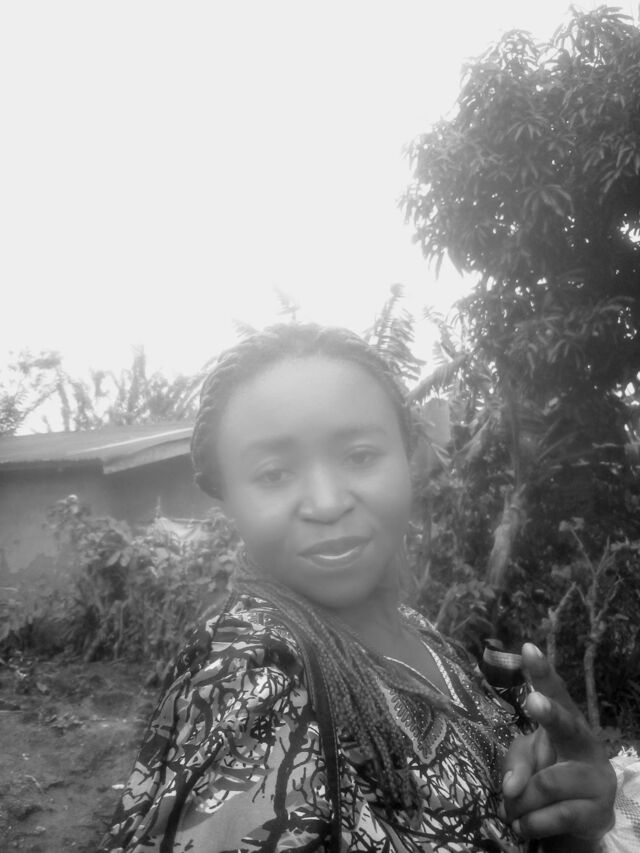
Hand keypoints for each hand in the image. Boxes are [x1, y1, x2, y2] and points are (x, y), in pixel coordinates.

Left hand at [501, 643, 615, 844]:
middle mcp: (586, 744)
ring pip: (547, 784)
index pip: (557, 693)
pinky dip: (531, 823)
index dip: (543, 672)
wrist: (580, 820)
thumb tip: (513, 787)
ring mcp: (596, 779)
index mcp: (567, 723)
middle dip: (550, 713)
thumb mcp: (527, 763)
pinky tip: (522, 826)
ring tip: (511, 810)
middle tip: (534, 701)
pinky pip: (555, 816)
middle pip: (567, 726)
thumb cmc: (549, 776)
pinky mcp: (598, 812)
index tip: (528, 648)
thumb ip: (516, 764)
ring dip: (521, 802)